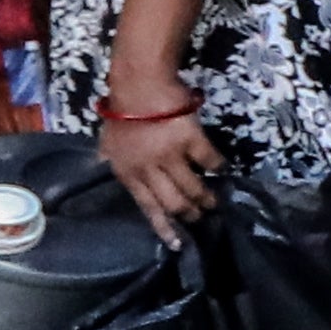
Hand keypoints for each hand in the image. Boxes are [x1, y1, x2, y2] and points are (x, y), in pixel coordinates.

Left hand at [97, 95, 223, 238]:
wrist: (139, 85)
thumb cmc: (123, 112)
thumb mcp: (108, 142)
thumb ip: (113, 159)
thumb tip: (111, 168)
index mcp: (128, 172)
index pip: (147, 208)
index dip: (164, 228)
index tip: (178, 244)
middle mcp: (149, 169)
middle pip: (173, 203)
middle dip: (189, 214)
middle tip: (200, 217)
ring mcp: (171, 155)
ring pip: (193, 188)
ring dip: (206, 198)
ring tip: (214, 202)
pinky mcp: (191, 140)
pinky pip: (210, 161)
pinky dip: (218, 166)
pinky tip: (222, 169)